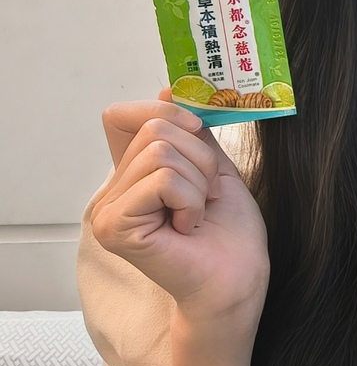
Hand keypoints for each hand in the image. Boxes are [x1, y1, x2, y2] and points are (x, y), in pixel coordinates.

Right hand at [91, 90, 269, 335]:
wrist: (238, 277)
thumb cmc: (229, 231)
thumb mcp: (212, 166)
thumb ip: (189, 131)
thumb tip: (168, 88)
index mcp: (131, 174)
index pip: (122, 115)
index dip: (164, 112)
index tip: (197, 133)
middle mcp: (112, 191)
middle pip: (154, 128)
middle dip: (198, 158)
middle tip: (202, 199)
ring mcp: (108, 210)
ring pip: (161, 151)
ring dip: (197, 182)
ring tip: (195, 215)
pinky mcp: (116, 226)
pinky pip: (163, 180)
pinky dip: (191, 199)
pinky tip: (187, 228)